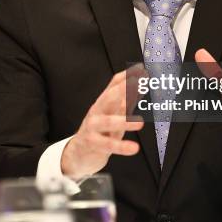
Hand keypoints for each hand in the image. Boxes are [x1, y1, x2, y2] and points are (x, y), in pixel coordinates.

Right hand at [61, 64, 144, 179]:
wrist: (79, 152)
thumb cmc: (100, 129)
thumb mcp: (113, 113)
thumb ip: (126, 99)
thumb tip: (141, 83)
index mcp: (104, 101)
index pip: (115, 84)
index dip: (128, 76)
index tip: (142, 70)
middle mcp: (97, 110)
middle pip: (108, 97)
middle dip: (123, 89)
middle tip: (137, 84)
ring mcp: (93, 126)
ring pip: (107, 122)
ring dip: (124, 121)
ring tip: (140, 123)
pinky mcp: (92, 143)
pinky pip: (107, 145)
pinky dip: (121, 146)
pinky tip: (133, 148)